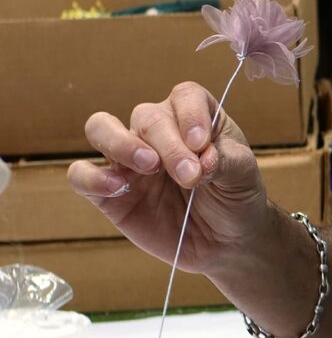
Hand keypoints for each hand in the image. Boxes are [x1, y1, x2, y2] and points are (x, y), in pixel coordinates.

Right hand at [67, 82, 267, 274]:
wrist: (226, 241)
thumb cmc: (236, 197)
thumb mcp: (243, 176)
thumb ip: (224, 161)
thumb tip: (202, 156)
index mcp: (193, 116)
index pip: (184, 96)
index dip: (191, 116)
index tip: (203, 145)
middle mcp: (158, 131)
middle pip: (146, 116)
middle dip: (168, 144)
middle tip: (189, 175)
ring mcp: (129, 159)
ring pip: (101, 128)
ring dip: (121, 143)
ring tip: (149, 166)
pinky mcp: (109, 192)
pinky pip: (82, 174)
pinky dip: (92, 177)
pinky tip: (117, 188)